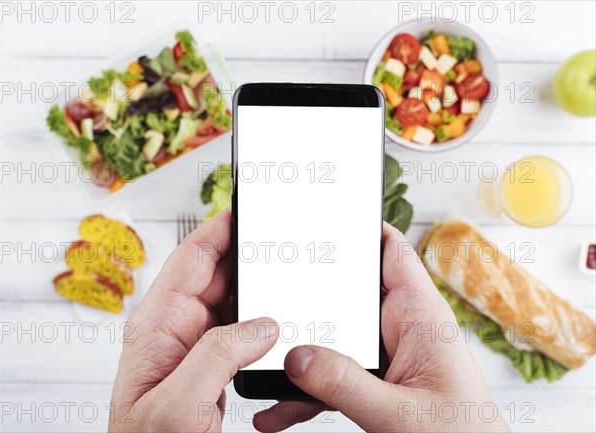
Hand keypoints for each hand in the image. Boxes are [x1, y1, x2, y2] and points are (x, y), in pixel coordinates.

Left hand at [109, 209, 277, 432]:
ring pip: (231, 302)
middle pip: (214, 276)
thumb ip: (218, 355)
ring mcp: (195, 347)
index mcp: (157, 326)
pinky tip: (278, 319)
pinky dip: (260, 321)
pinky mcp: (212, 365)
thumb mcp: (179, 402)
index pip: (188, 261)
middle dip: (246, 256)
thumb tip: (262, 325)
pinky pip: (239, 330)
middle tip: (279, 242)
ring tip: (286, 277)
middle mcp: (176, 330)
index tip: (243, 210)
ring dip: (256, 290)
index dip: (216, 231)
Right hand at [253, 222, 509, 432]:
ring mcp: (387, 356)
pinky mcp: (376, 383)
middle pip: (349, 292)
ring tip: (262, 355)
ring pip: (335, 338)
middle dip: (311, 292)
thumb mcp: (401, 412)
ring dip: (302, 349)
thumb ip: (347, 385)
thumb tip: (296, 356)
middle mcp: (401, 328)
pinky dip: (306, 389)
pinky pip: (334, 376)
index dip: (362, 227)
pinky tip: (277, 407)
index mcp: (421, 317)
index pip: (393, 253)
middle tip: (269, 288)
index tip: (321, 215)